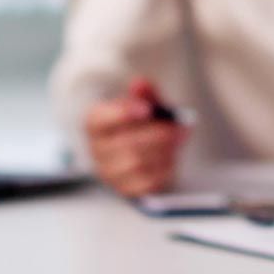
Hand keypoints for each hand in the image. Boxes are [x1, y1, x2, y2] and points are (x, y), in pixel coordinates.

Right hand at [83, 77, 188, 197]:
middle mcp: (97, 150)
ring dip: (162, 151)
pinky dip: (163, 168)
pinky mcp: (126, 189)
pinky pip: (145, 182)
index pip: (100, 120)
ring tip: (178, 138)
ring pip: (135, 165)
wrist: (144, 149)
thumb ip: (144, 93)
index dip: (123, 114)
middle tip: (176, 127)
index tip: (146, 109)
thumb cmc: (141, 124)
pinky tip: (172, 155)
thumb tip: (141, 83)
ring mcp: (110, 172)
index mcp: (96, 123)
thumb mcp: (143, 103)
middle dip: (155, 135)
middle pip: (123, 144)